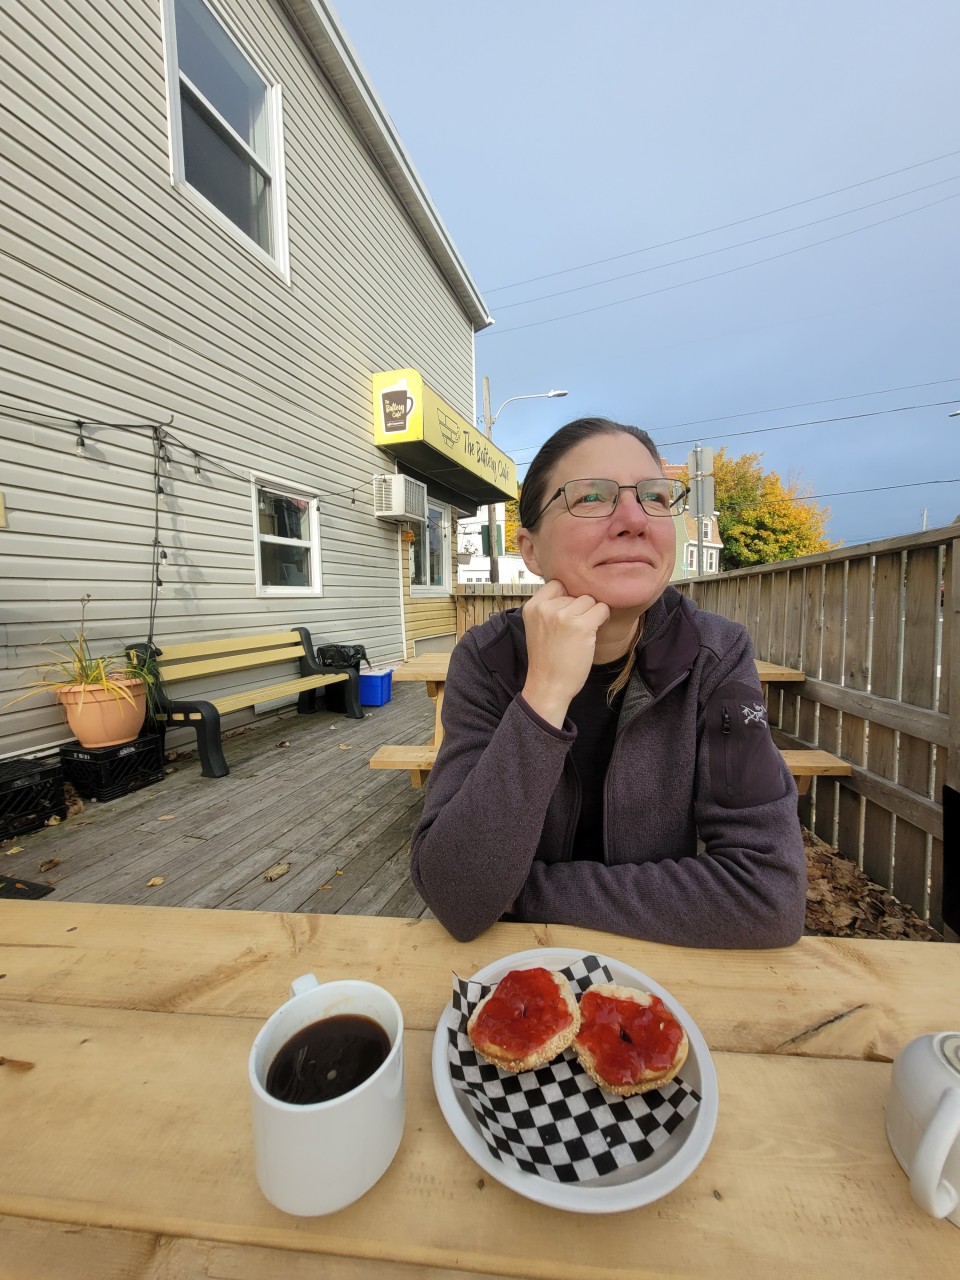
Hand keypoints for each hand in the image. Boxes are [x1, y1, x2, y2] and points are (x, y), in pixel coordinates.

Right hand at [520, 580, 609, 726]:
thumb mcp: (538, 627)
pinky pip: (602, 609)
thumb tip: (576, 589)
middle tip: (573, 631)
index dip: (567, 597)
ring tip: (582, 633)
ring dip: (592, 614)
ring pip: (590, 600)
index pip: (557, 583)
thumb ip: (549, 607)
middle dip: (580, 609)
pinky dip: (603, 619)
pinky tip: (594, 632)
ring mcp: (563, 615)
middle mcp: (546, 608)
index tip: (567, 615)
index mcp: (532, 606)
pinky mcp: (582, 626)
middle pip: (576, 593)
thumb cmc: (547, 659)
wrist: (548, 686)